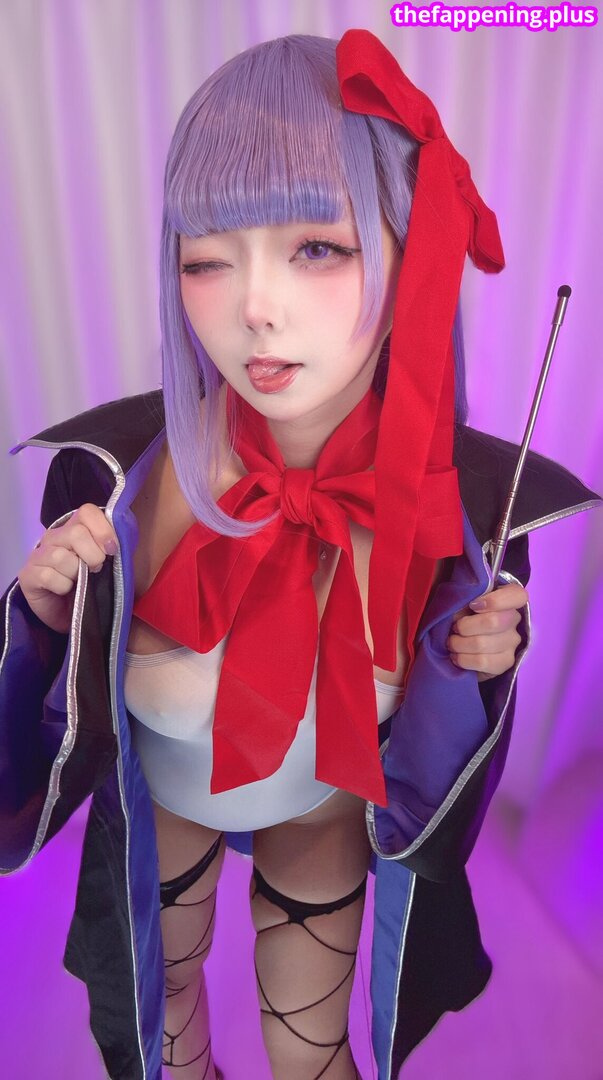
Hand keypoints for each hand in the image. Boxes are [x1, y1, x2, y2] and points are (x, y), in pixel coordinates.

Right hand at [17, 504, 118, 634]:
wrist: (72, 615)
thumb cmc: (92, 586)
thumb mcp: (108, 565)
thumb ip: (113, 548)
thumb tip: (118, 542)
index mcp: (75, 528)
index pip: (87, 512)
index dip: (103, 529)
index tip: (112, 550)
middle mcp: (54, 537)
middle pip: (75, 532)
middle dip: (93, 555)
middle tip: (96, 569)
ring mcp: (38, 555)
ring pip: (60, 556)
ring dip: (76, 573)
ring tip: (78, 581)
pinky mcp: (28, 574)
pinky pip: (48, 576)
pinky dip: (62, 586)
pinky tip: (63, 590)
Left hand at [446, 582, 528, 681]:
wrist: (464, 641)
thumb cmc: (463, 614)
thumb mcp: (463, 601)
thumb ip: (464, 599)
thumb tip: (458, 609)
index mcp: (510, 597)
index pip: (517, 595)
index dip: (495, 601)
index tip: (472, 605)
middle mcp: (515, 619)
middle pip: (493, 622)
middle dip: (465, 626)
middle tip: (454, 628)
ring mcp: (513, 641)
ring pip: (482, 644)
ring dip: (459, 644)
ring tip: (451, 643)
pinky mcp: (506, 661)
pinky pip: (482, 662)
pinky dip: (463, 659)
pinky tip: (456, 656)